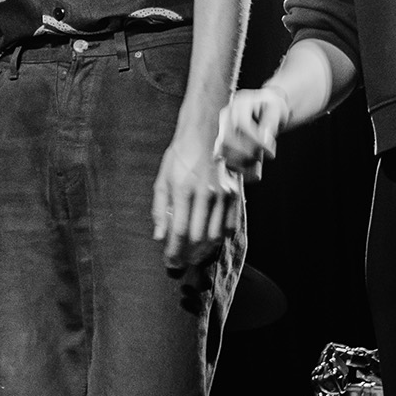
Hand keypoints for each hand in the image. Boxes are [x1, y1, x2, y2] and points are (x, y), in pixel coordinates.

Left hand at [152, 135, 242, 270]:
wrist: (207, 132)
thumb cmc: (181, 156)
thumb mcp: (163, 179)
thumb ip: (159, 210)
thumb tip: (159, 237)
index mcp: (183, 189)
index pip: (178, 231)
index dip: (174, 251)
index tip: (169, 262)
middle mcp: (206, 194)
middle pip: (198, 237)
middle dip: (187, 255)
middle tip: (180, 263)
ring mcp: (224, 195)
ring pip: (216, 236)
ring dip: (204, 251)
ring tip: (193, 256)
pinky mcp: (236, 195)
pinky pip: (231, 226)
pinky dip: (220, 239)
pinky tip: (209, 242)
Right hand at [215, 87, 289, 182]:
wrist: (264, 108)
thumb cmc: (272, 108)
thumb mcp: (276, 110)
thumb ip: (270, 123)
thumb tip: (264, 139)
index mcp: (238, 106)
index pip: (242, 125)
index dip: (255, 140)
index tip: (271, 152)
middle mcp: (225, 119)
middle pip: (228, 141)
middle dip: (246, 154)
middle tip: (261, 158)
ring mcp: (222, 133)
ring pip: (224, 154)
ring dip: (241, 165)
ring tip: (257, 167)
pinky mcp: (224, 147)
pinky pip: (223, 163)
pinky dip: (230, 176)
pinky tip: (236, 187)